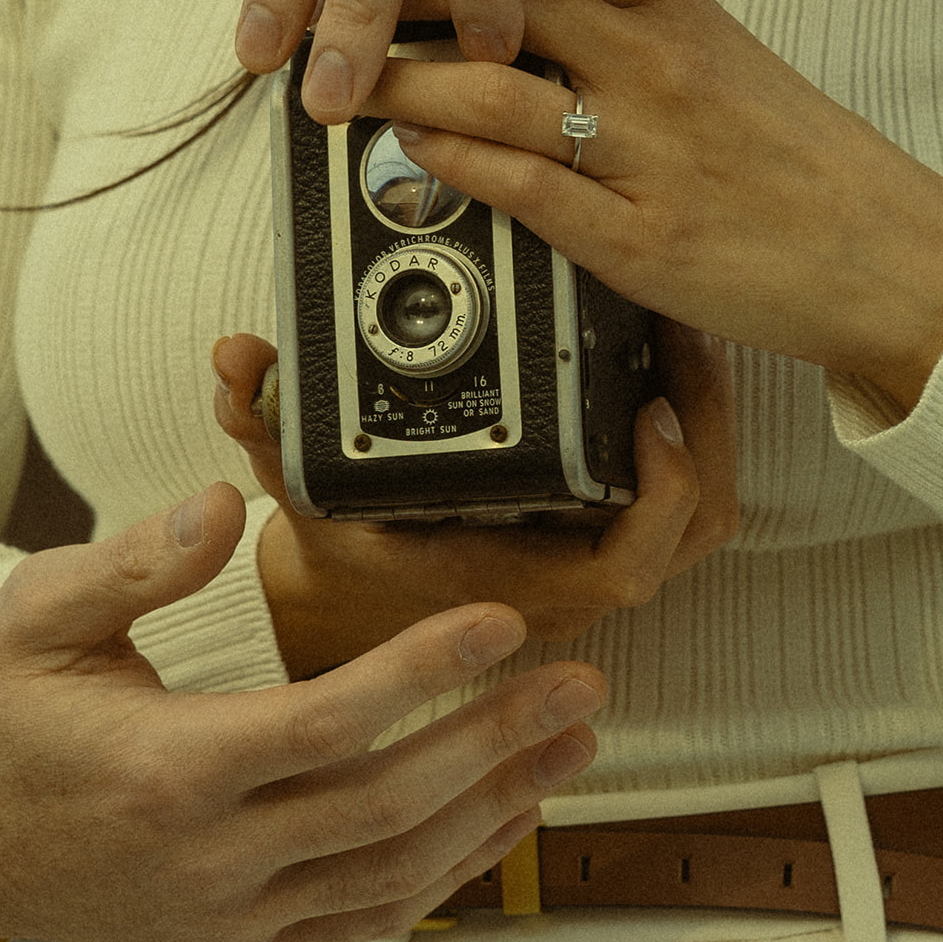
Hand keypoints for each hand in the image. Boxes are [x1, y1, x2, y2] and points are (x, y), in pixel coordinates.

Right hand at [0, 487, 605, 941]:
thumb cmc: (1, 726)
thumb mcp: (40, 619)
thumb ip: (136, 560)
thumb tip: (220, 504)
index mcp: (168, 768)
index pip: (329, 720)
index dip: (426, 670)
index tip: (501, 621)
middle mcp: (212, 854)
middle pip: (388, 801)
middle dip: (496, 737)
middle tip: (576, 684)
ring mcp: (233, 910)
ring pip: (396, 870)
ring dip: (496, 805)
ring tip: (567, 742)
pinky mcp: (244, 937)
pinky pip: (368, 917)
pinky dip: (449, 872)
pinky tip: (502, 820)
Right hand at [212, 324, 736, 676]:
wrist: (345, 601)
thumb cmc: (342, 551)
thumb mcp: (302, 487)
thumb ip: (270, 426)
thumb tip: (235, 361)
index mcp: (513, 580)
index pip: (627, 561)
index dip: (663, 492)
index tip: (654, 407)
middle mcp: (566, 581)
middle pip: (692, 530)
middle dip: (706, 432)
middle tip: (682, 340)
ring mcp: (590, 563)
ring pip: (698, 519)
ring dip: (708, 433)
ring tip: (682, 343)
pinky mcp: (596, 537)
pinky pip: (677, 506)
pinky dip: (688, 446)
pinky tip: (664, 374)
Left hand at [364, 0, 942, 412]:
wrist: (883, 247)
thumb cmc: (790, 152)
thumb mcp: (709, 49)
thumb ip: (618, 13)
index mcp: (667, 5)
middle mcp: (652, 62)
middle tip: (319, 1)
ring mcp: (647, 150)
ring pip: (497, 94)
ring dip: (399, 86)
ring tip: (339, 83)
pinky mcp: (644, 236)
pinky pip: (530, 189)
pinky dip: (457, 169)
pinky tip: (411, 158)